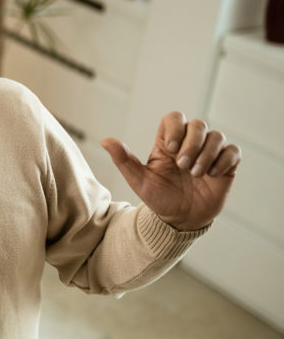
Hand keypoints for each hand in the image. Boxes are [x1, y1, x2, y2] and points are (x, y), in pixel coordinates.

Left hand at [102, 112, 240, 230]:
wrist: (179, 220)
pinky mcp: (225, 165)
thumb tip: (105, 140)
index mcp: (168, 144)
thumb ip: (123, 160)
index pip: (174, 118)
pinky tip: (212, 175)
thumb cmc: (158, 198)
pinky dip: (223, 161)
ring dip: (207, 154)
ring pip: (216, 136)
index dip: (175, 127)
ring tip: (196, 174)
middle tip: (183, 166)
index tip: (171, 149)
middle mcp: (190, 144)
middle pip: (198, 124)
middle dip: (192, 144)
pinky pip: (233, 151)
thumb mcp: (138, 180)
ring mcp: (209, 154)